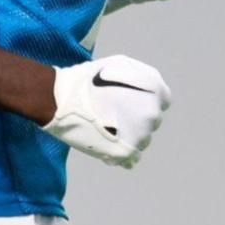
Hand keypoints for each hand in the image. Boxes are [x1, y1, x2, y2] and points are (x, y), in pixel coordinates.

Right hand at [41, 55, 172, 167]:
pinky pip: (132, 159)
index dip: (145, 100)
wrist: (61, 99)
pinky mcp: (124, 153)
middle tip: (111, 112)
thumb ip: (141, 78)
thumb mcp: (119, 64)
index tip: (130, 101)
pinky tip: (107, 142)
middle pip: (150, 121)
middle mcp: (151, 115)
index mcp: (154, 91)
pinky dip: (122, 152)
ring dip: (128, 135)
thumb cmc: (87, 79)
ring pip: (141, 140)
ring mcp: (140, 135)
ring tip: (105, 126)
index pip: (162, 100)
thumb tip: (148, 93)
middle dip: (135, 117)